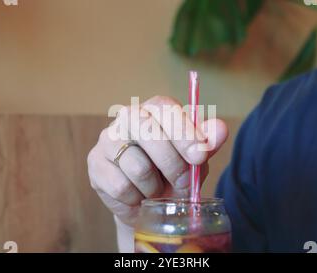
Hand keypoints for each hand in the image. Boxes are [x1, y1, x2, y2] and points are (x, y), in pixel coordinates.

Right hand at [87, 96, 227, 226]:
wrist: (148, 203)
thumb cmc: (173, 173)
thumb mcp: (195, 158)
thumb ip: (207, 143)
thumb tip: (221, 129)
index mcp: (154, 109)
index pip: (165, 109)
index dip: (184, 132)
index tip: (199, 156)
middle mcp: (127, 117)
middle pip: (149, 133)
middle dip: (173, 165)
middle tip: (183, 184)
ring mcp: (107, 140)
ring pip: (137, 166)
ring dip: (155, 187)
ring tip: (156, 189)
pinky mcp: (95, 165)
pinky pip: (121, 187)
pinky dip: (137, 199)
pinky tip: (138, 195)